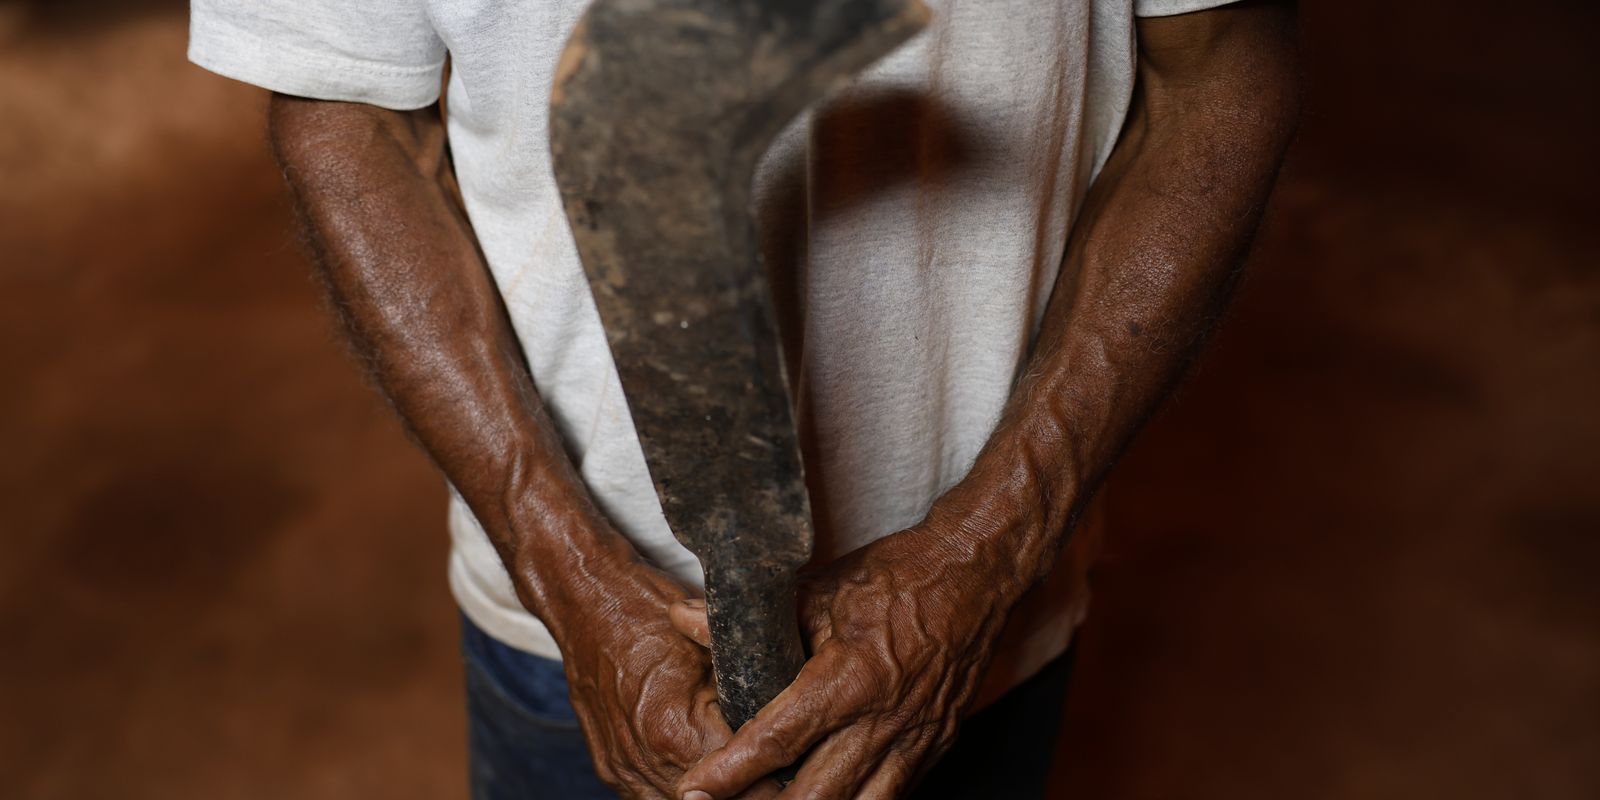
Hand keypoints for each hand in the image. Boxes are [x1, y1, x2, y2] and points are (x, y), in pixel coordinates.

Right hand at [552, 563, 781, 799]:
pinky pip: (653, 796)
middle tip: (775, 774)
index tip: (793, 769)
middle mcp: (643, 760)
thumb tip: (795, 719)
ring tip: (743, 773)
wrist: (584, 601)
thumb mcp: (716, 642)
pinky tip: (702, 767)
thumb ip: (752, 691)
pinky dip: (683, 787)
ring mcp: (622, 770)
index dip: (773, 779)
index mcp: (674, 731)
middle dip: (747, 790)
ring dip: (713, 793)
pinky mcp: (611, 769)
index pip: (741, 786)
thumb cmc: (648, 611)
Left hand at [670, 518, 1025, 798]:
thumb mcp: (818, 590)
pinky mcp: (935, 746)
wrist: (977, 574)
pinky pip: (890, 795)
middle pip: (817, 795)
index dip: (731, 771)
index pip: (779, 739)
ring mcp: (916, 739)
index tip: (695, 791)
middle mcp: (885, 720)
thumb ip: (750, 621)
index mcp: (851, 678)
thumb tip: (683, 618)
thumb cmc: (897, 576)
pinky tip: (826, 798)